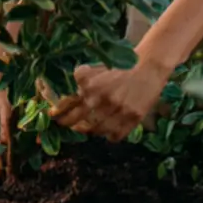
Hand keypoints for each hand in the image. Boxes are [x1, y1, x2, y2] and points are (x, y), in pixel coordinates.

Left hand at [50, 53, 170, 142]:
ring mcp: (118, 110)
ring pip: (95, 131)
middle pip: (77, 120)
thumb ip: (83, 80)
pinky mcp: (132, 118)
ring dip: (89, 130)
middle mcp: (102, 99)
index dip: (58, 111)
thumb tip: (68, 93)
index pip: (67, 103)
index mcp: (91, 84)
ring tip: (87, 126)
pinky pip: (114, 136)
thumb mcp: (99, 68)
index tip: (53, 114)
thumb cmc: (121, 66)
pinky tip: (108, 129)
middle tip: (67, 123)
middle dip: (68, 123)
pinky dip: (109, 135)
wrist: (149, 66)